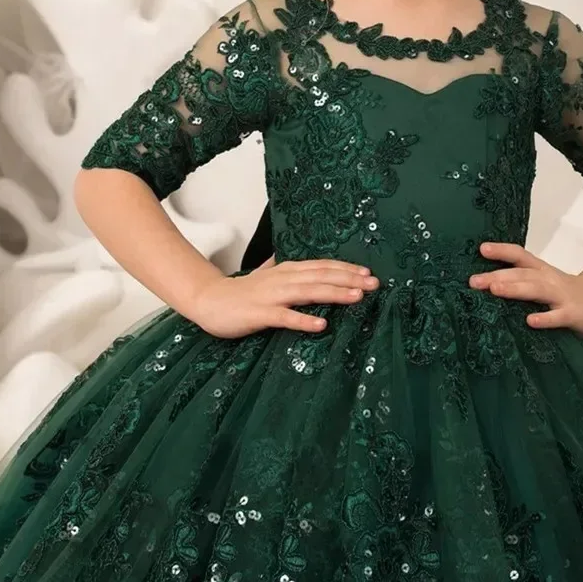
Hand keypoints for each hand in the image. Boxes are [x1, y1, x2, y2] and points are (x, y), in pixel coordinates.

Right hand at [188, 256, 379, 338]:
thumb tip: (282, 256)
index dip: (345, 269)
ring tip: (357, 297)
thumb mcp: (264, 275)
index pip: (322, 266)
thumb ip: (278, 267)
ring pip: (308, 292)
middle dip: (349, 279)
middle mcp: (283, 279)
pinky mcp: (260, 314)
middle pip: (321, 276)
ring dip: (334, 293)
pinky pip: (285, 317)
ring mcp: (271, 296)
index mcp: (286, 271)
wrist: (208, 300)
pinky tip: (322, 324)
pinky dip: (304, 319)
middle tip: (374, 284)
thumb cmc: (239, 292)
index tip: (368, 273)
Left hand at [469, 242, 582, 334]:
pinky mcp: (572, 314)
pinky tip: (530, 321)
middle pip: (521, 274)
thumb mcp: (543, 281)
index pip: (519, 255)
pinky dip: (544, 318)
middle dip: (497, 276)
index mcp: (540, 270)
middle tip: (474, 281)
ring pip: (536, 290)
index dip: (501, 251)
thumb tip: (486, 284)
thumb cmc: (565, 292)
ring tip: (495, 290)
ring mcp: (561, 296)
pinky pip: (557, 316)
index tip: (481, 249)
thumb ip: (521, 281)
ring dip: (515, 289)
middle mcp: (548, 279)